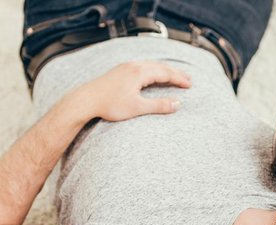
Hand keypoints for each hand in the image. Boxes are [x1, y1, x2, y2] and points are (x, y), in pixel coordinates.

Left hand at [77, 61, 191, 121]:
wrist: (86, 100)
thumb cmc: (110, 105)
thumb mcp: (138, 108)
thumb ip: (159, 105)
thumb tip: (178, 104)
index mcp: (139, 72)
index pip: (165, 73)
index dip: (179, 79)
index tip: (190, 85)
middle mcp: (133, 66)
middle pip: (160, 67)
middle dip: (175, 73)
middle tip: (188, 79)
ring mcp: (126, 67)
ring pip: (151, 65)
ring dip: (165, 71)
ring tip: (175, 76)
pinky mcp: (120, 71)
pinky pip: (142, 66)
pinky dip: (154, 70)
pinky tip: (154, 75)